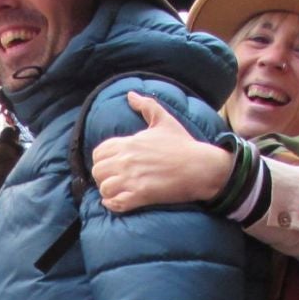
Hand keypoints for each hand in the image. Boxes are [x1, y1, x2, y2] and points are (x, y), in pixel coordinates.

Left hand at [92, 92, 232, 212]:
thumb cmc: (183, 144)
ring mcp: (132, 179)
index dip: (102, 159)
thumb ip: (146, 106)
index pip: (98, 152)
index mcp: (129, 143)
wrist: (200, 167)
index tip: (111, 164)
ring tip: (117, 191)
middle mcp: (127, 161)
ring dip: (108, 191)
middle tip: (114, 179)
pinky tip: (119, 201)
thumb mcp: (164, 120)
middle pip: (97, 171)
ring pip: (104, 188)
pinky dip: (113, 204)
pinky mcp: (141, 196)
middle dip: (102, 176)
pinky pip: (115, 204)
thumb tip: (130, 94)